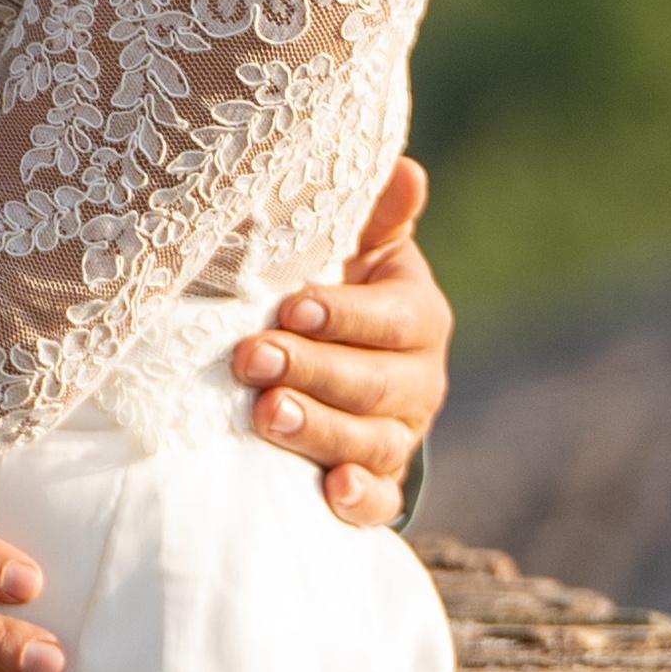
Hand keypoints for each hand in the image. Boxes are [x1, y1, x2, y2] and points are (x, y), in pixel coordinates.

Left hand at [232, 156, 450, 526]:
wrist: (338, 362)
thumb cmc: (330, 288)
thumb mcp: (350, 248)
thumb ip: (373, 216)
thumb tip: (408, 170)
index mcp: (417, 317)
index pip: (393, 318)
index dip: (344, 315)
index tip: (289, 307)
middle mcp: (418, 380)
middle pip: (375, 383)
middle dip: (313, 371)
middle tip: (252, 359)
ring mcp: (399, 435)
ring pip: (372, 441)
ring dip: (320, 430)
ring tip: (266, 415)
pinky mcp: (379, 482)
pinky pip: (380, 502)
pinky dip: (358, 500)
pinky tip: (330, 492)